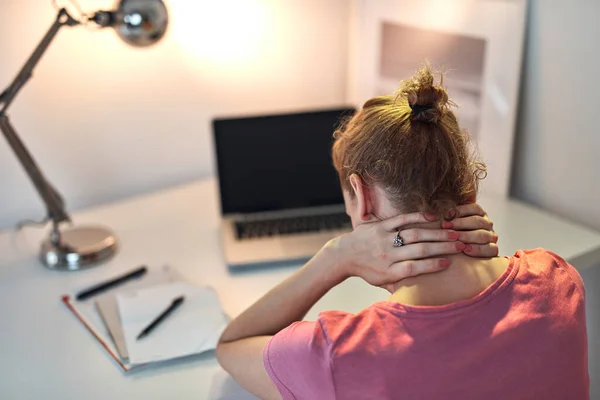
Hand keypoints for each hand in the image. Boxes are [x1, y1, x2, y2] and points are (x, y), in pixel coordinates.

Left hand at [327, 212, 464, 288]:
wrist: (343, 255)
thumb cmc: (367, 271)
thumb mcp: (381, 282)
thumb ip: (399, 286)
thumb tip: (419, 297)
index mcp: (389, 271)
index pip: (414, 268)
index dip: (431, 266)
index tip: (449, 263)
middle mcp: (387, 255)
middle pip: (418, 250)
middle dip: (441, 247)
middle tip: (460, 245)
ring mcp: (383, 238)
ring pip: (413, 234)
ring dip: (435, 233)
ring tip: (452, 233)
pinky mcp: (380, 226)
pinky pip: (401, 219)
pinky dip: (417, 217)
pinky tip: (432, 217)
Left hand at [445, 203, 497, 257]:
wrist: (458, 258)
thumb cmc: (449, 236)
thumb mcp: (445, 224)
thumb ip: (440, 218)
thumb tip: (428, 216)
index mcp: (478, 213)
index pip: (473, 208)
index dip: (460, 211)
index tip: (445, 215)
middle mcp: (486, 224)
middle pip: (477, 221)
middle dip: (460, 223)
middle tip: (445, 226)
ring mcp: (491, 237)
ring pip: (483, 235)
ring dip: (467, 236)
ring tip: (454, 239)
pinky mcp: (492, 250)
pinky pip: (490, 249)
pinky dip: (478, 249)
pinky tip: (466, 250)